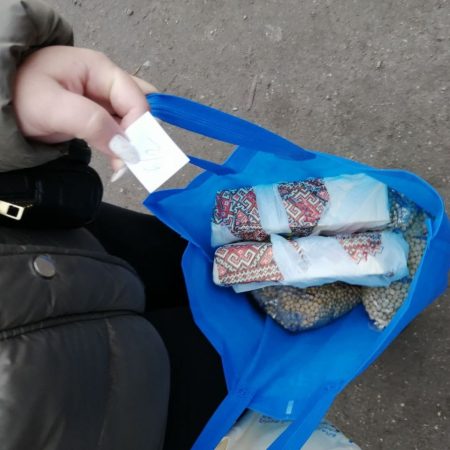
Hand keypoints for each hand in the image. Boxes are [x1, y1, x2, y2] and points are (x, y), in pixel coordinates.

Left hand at [13, 46, 156, 172]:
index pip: (134, 97)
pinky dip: (121, 148)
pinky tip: (117, 162)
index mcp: (98, 69)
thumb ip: (92, 123)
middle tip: (136, 158)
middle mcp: (104, 83)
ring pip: (130, 122)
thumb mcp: (53, 107)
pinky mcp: (95, 117)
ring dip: (131, 144)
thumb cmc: (19, 95)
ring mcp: (100, 101)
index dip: (139, 124)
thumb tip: (127, 147)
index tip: (135, 151)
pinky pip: (118, 131)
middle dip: (141, 134)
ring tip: (123, 165)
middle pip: (138, 107)